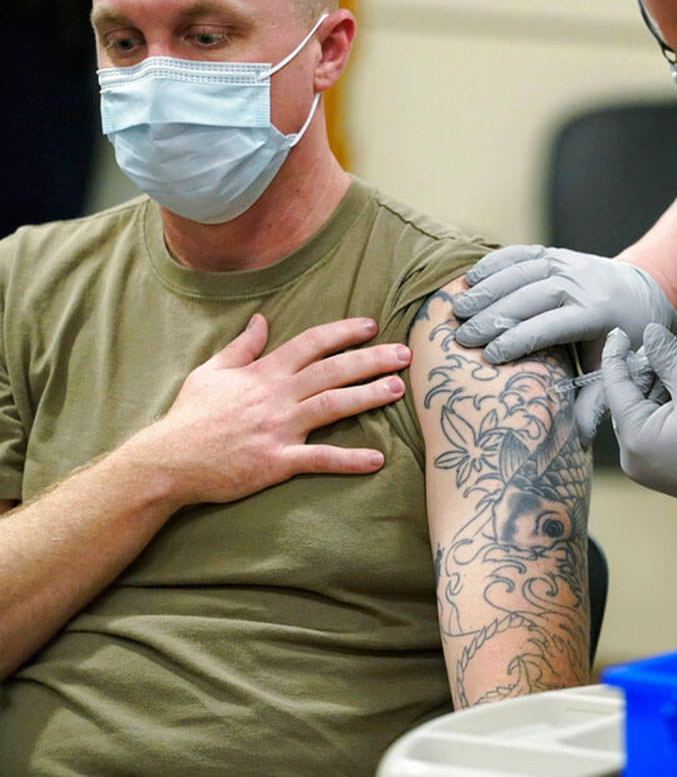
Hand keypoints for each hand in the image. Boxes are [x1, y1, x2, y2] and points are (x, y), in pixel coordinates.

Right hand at [127, 315, 410, 506]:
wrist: (167, 461)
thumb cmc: (189, 417)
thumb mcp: (210, 372)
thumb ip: (242, 347)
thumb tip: (261, 319)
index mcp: (262, 373)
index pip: (310, 344)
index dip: (343, 332)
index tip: (371, 325)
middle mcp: (276, 396)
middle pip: (332, 370)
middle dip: (371, 359)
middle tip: (405, 354)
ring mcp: (278, 428)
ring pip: (332, 405)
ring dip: (368, 396)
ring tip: (398, 389)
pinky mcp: (277, 461)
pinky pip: (319, 458)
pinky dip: (349, 459)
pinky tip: (377, 459)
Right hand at [452, 246, 676, 442]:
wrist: (644, 292)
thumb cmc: (625, 339)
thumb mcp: (618, 369)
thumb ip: (596, 400)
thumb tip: (579, 439)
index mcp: (598, 314)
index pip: (551, 326)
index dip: (518, 340)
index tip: (489, 357)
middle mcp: (583, 283)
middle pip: (531, 297)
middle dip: (493, 317)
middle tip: (461, 337)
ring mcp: (570, 264)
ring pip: (523, 272)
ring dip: (487, 290)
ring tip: (456, 309)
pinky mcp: (558, 255)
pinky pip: (523, 254)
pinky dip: (495, 264)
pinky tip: (469, 278)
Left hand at [601, 324, 676, 512]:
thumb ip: (668, 355)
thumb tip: (650, 333)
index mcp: (636, 438)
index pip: (614, 386)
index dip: (615, 355)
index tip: (619, 332)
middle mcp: (633, 458)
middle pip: (626, 401)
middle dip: (642, 373)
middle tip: (663, 350)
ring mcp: (647, 468)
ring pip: (640, 415)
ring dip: (656, 390)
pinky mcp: (662, 471)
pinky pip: (652, 432)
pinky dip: (663, 409)